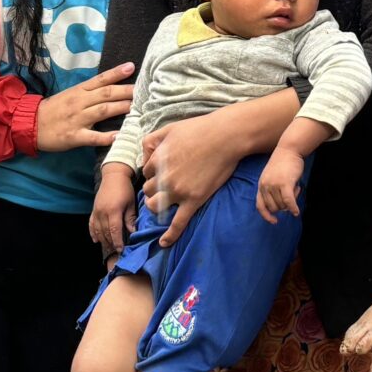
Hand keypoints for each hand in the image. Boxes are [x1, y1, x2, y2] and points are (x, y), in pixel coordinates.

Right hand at [37, 64, 134, 151]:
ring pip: (102, 111)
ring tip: (136, 107)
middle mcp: (80, 102)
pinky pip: (92, 136)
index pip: (101, 79)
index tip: (132, 66)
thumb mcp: (70, 94)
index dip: (117, 73)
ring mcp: (77, 119)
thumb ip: (88, 92)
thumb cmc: (53, 109)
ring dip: (120, 108)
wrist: (29, 123)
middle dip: (125, 91)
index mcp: (79, 91)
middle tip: (142, 90)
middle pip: (106, 94)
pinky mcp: (74, 136)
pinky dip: (106, 137)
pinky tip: (118, 136)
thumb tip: (110, 87)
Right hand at [90, 164, 139, 252]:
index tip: (121, 250)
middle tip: (116, 251)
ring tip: (108, 247)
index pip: (114, 230)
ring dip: (103, 240)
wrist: (113, 176)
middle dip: (111, 243)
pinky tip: (96, 240)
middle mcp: (103, 213)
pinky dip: (93, 233)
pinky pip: (91, 224)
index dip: (117, 242)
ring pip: (98, 230)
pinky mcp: (94, 210)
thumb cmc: (125, 189)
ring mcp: (96, 211)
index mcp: (113, 211)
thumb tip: (132, 232)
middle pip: (105, 232)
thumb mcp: (131, 203)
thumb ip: (130, 218)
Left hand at [141, 111, 247, 246]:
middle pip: (148, 191)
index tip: (162, 172)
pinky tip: (164, 243)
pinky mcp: (194, 201)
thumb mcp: (170, 128)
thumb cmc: (201, 129)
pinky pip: (178, 224)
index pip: (146, 173)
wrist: (226, 137)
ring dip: (156, 205)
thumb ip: (152, 140)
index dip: (153, 173)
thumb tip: (145, 155)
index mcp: (158, 160)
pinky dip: (170, 236)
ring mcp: (178, 191)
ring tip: (164, 203)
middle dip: (153, 189)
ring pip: (154, 207)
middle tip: (165, 186)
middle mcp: (164, 178)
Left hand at [257, 147, 307, 221]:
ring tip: (295, 188)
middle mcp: (265, 186)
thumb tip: (282, 207)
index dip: (266, 215)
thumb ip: (272, 189)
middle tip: (292, 194)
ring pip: (283, 205)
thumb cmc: (283, 163)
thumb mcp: (272, 176)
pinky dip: (293, 208)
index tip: (274, 221)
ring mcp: (274, 185)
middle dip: (284, 205)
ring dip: (291, 201)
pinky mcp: (284, 183)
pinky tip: (297, 212)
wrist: (289, 149)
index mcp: (261, 185)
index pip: (260, 205)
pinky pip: (289, 201)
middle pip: (274, 207)